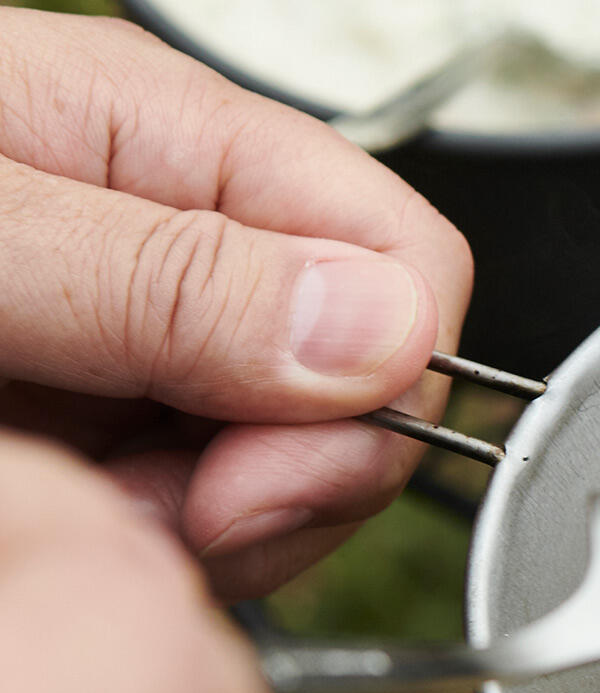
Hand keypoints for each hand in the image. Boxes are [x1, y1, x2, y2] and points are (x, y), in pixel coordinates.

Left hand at [0, 10, 473, 599]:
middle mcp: (183, 237)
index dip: (377, 391)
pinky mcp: (103, 416)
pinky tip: (89, 523)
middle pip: (367, 383)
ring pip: (297, 460)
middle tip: (169, 520)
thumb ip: (169, 280)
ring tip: (90, 515)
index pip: (407, 261)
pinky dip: (166, 541)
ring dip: (217, 526)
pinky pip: (210, 502)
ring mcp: (148, 332)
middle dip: (292, 481)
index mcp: (172, 142)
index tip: (255, 479)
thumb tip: (387, 332)